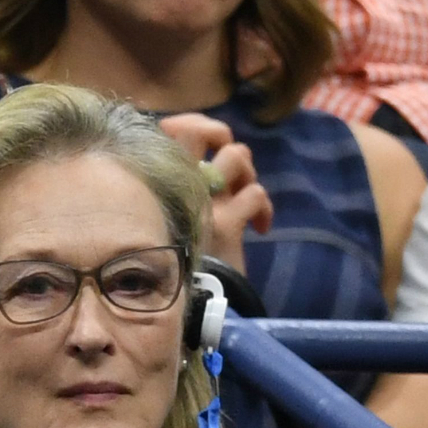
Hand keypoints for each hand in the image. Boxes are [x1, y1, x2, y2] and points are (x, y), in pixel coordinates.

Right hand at [156, 114, 271, 271]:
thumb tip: (197, 159)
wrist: (189, 303)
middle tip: (224, 155)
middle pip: (204, 131)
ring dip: (247, 172)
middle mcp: (180, 187)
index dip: (189, 124)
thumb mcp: (166, 217)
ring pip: (237, 156)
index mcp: (162, 182)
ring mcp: (204, 204)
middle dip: (221, 134)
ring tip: (243, 192)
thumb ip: (175, 188)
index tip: (198, 142)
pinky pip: (255, 194)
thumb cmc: (176, 260)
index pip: (175, 130)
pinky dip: (264, 208)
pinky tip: (260, 227)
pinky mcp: (228, 225)